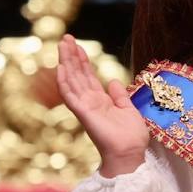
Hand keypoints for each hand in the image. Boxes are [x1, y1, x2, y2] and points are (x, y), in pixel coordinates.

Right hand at [56, 35, 149, 175]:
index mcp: (101, 101)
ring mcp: (85, 107)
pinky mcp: (83, 114)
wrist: (130, 154)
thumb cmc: (131, 137)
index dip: (82, 61)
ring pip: (72, 81)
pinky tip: (61, 67)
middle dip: (71, 56)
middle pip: (78, 75)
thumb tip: (113, 81)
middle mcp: (90, 103)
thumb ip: (120, 96)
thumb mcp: (129, 110)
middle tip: (66, 37)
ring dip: (66, 62)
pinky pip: (70, 95)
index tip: (77, 46)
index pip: (88, 77)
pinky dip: (65, 82)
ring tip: (63, 45)